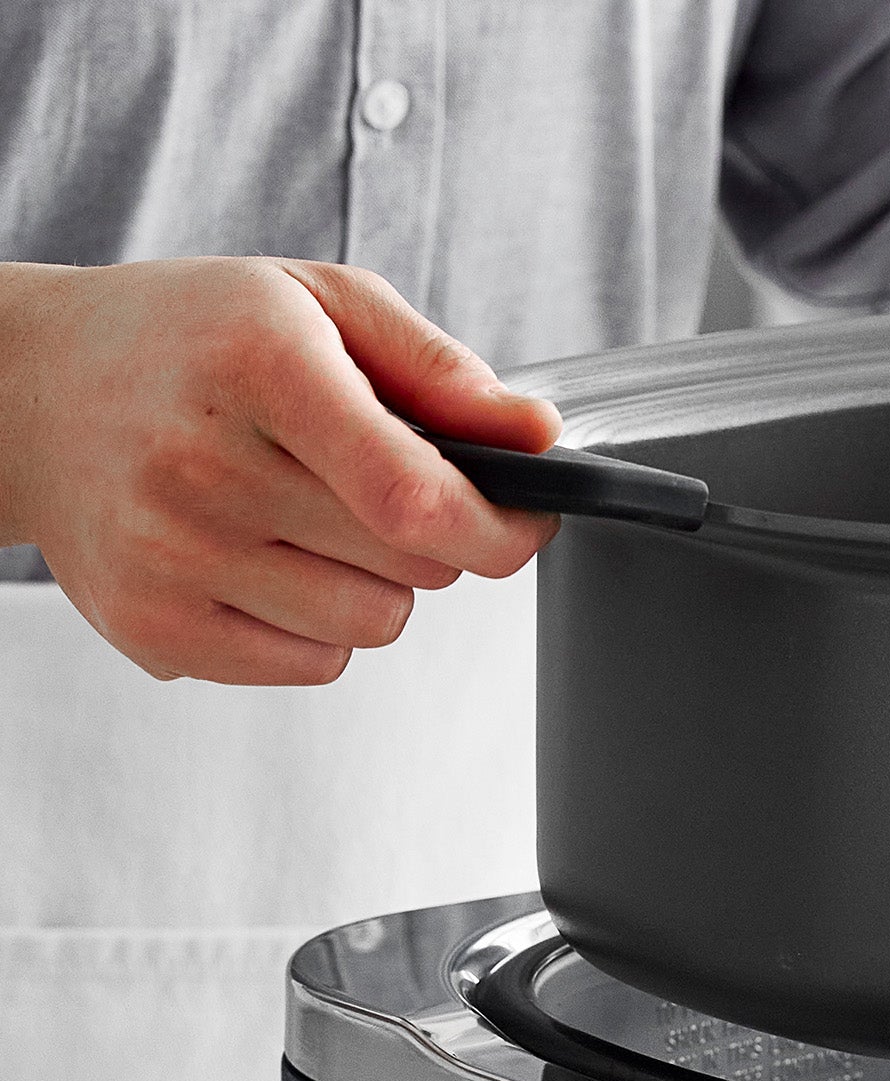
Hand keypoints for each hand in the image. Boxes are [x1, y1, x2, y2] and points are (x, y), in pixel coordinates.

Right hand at [0, 258, 561, 683]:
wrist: (30, 391)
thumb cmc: (192, 343)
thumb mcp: (319, 307)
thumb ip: (440, 371)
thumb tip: (538, 436)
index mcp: (258, 365)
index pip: (417, 497)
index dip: (499, 528)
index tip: (523, 518)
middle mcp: (204, 464)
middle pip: (413, 569)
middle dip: (430, 538)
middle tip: (368, 485)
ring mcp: (172, 555)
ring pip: (372, 625)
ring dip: (373, 584)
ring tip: (304, 518)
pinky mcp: (156, 628)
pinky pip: (314, 665)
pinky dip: (315, 625)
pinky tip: (261, 560)